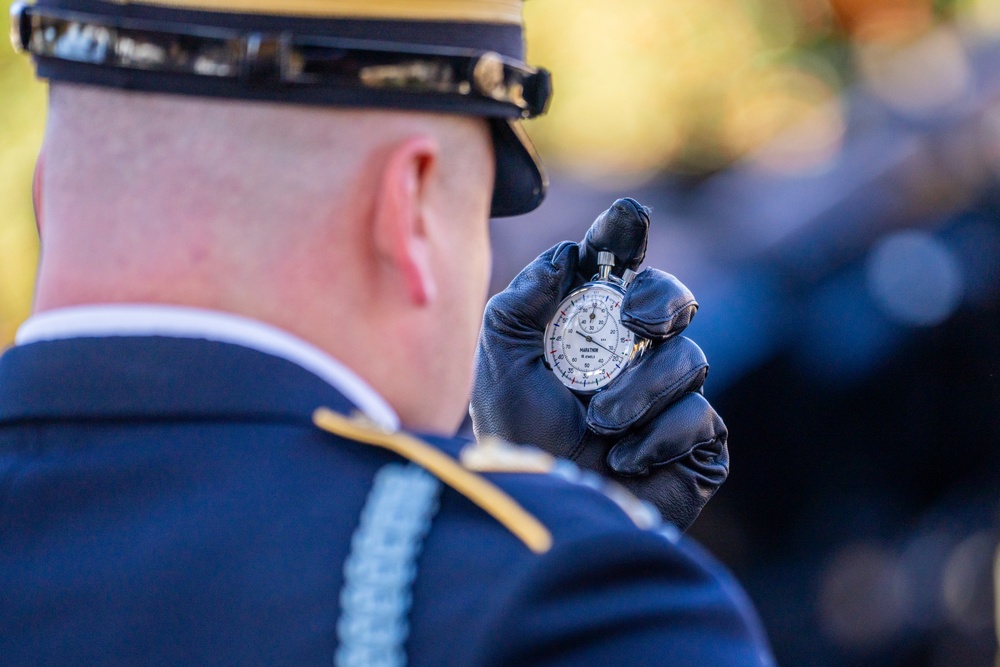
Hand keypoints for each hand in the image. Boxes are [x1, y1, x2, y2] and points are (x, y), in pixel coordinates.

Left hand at [470, 198, 727, 530]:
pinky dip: (656, 436)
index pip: (616, 271)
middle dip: (660, 301)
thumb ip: (522, 300)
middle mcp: (635, 356)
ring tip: (597, 424)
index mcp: (590, 331)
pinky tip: (625, 458)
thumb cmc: (519, 440)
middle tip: (634, 323)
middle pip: (674, 300)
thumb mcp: (502, 363)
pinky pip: (700, 415)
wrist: (550, 512)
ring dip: (637, 392)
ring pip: (690, 360)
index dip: (624, 239)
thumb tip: (567, 253)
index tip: (626, 218)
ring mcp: (670, 398)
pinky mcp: (697, 442)